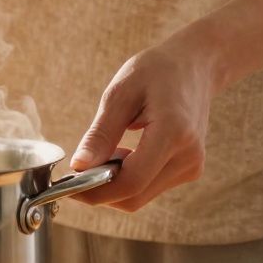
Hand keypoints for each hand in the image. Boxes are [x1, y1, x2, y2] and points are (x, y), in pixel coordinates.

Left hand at [69, 35, 224, 211]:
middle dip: (99, 191)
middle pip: (134, 196)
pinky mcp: (189, 169)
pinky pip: (150, 186)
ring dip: (112, 184)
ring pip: (141, 196)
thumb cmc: (156, 71)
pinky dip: (128, 178)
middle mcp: (188, 156)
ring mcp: (192, 166)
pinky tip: (119, 154)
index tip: (67, 185)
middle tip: (75, 171)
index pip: (131, 182)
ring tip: (102, 152)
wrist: (195, 66)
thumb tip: (78, 166)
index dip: (95, 190)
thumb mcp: (120, 93)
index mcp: (173, 133)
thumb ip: (100, 134)